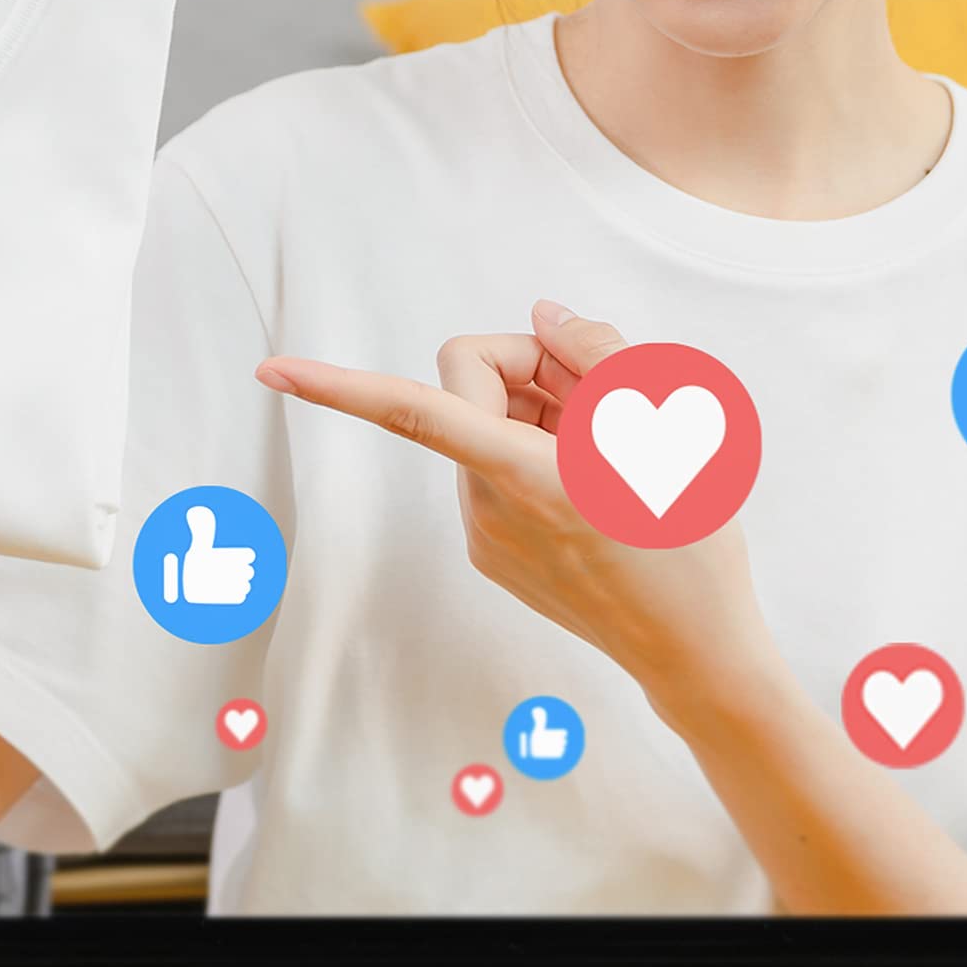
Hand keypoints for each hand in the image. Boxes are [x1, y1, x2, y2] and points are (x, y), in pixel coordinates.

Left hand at [254, 301, 775, 720]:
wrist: (695, 648)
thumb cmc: (691, 537)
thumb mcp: (670, 425)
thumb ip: (599, 355)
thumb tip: (542, 317)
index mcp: (528, 474)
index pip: (414, 410)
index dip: (340, 386)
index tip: (271, 371)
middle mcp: (490, 508)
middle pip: (470, 385)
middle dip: (526, 366)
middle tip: (603, 390)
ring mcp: (486, 538)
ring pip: (486, 428)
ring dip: (539, 413)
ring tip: (610, 448)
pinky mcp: (495, 558)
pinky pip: (495, 471)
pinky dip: (535, 454)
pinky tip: (593, 484)